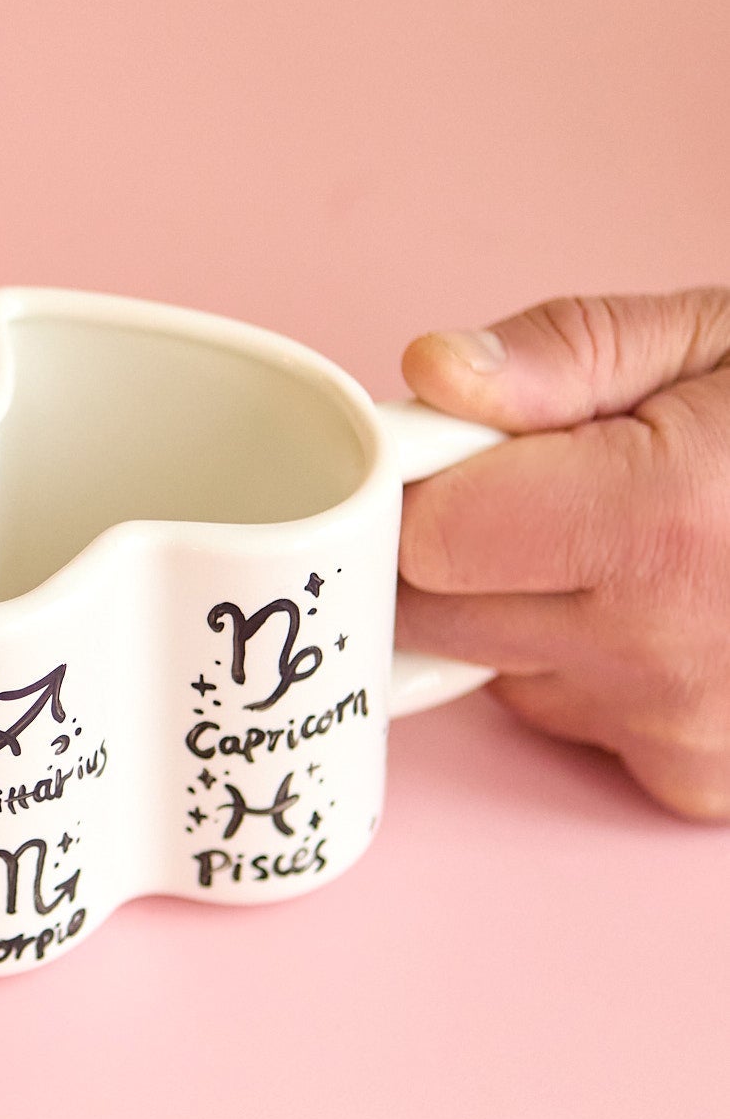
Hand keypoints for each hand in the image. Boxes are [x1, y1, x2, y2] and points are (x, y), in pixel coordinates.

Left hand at [396, 287, 729, 819]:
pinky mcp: (695, 779)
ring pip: (491, 673)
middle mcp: (666, 646)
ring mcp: (681, 729)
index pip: (424, 539)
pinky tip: (661, 612)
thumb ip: (559, 355)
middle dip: (448, 552)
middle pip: (431, 621)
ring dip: (517, 612)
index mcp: (662, 519)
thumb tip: (431, 376)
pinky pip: (568, 722)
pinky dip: (584, 672)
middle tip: (530, 493)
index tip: (442, 458)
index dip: (418, 489)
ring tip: (620, 546)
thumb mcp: (708, 338)